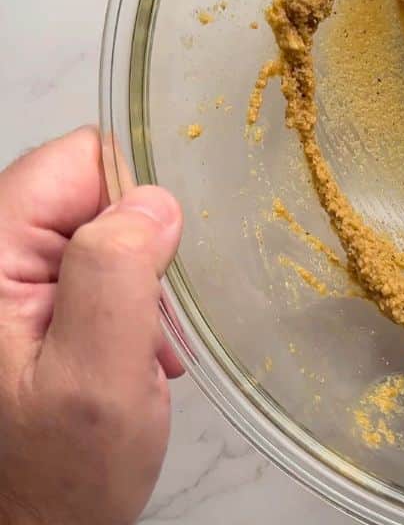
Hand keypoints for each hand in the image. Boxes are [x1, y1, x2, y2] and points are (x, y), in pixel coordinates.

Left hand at [0, 128, 184, 524]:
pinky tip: (127, 353)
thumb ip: (119, 274)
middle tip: (148, 320)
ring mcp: (6, 288)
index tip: (156, 258)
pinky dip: (122, 304)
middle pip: (84, 193)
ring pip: (94, 232)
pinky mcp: (25, 311)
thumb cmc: (59, 475)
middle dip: (137, 247)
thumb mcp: (99, 376)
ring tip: (138, 348)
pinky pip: (89, 270)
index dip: (130, 197)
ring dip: (134, 282)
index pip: (73, 161)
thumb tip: (153, 201)